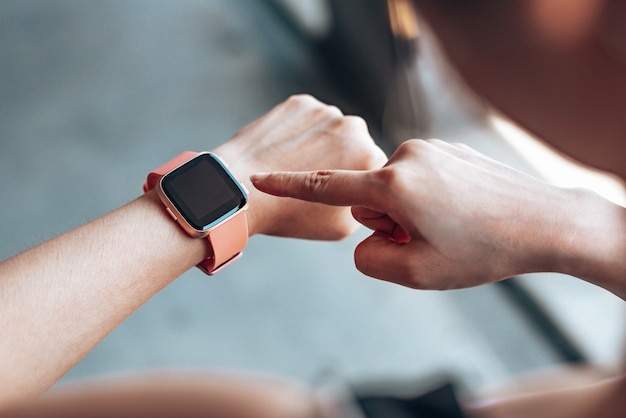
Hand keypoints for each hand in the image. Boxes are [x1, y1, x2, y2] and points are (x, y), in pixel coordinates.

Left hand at [213, 94, 386, 239]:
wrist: (240, 191)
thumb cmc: (289, 215)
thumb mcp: (343, 227)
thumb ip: (368, 204)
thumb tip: (371, 195)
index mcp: (370, 159)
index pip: (375, 169)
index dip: (357, 183)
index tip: (336, 193)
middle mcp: (355, 128)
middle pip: (356, 144)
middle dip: (342, 159)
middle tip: (315, 180)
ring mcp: (326, 112)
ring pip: (332, 129)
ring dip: (322, 143)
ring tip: (295, 166)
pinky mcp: (301, 102)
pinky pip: (309, 117)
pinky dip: (300, 131)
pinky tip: (284, 151)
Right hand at [251, 139, 585, 289]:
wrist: (546, 222)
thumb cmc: (482, 252)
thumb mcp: (416, 272)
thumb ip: (370, 258)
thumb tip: (365, 237)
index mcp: (394, 185)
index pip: (328, 187)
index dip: (289, 185)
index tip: (257, 177)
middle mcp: (408, 157)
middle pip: (370, 198)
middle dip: (387, 223)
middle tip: (427, 240)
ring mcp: (432, 149)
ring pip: (397, 189)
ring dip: (410, 213)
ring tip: (450, 226)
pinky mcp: (450, 149)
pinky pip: (420, 178)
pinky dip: (430, 199)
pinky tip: (463, 211)